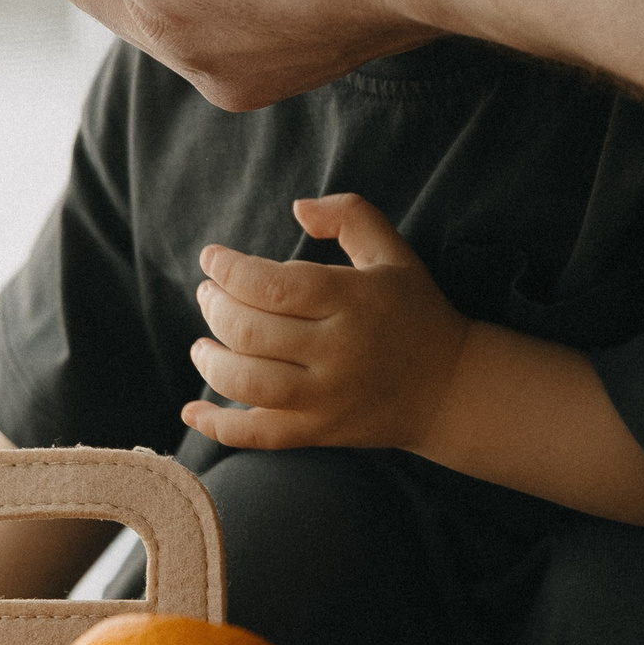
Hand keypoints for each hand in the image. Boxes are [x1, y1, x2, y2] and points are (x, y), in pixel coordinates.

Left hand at [180, 193, 472, 451]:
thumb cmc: (414, 310)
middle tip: (208, 294)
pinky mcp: (320, 433)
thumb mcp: (393, 252)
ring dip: (210, 360)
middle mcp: (337, 351)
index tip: (212, 258)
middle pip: (250, 331)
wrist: (451, 388)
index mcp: (353, 300)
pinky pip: (258, 435)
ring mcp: (327, 398)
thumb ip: (350, 214)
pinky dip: (218, 426)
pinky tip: (192, 410)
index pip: (272, 284)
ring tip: (202, 343)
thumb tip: (297, 209)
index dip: (230, 269)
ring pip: (247, 383)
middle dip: (214, 307)